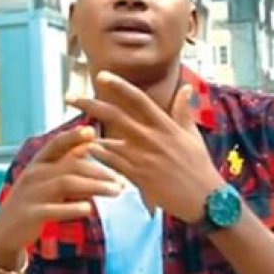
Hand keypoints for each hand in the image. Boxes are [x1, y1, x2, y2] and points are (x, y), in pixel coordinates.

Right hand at [0, 126, 122, 266]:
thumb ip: (67, 162)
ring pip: (66, 184)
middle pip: (71, 165)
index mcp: (38, 163)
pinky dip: (71, 208)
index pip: (57, 144)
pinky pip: (53, 209)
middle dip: (99, 170)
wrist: (4, 232)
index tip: (94, 131)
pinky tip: (89, 209)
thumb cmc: (33, 201)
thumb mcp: (47, 179)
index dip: (74, 136)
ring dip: (95, 186)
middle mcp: (34, 174)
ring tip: (116, 192)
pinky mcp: (31, 214)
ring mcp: (31, 194)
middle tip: (122, 179)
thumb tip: (89, 143)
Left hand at [66, 71, 224, 223]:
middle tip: (69, 96)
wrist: (204, 199)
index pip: (138, 99)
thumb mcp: (192, 135)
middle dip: (90, 104)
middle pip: (115, 116)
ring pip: (107, 141)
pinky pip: (111, 164)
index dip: (119, 86)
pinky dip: (98, 157)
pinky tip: (84, 151)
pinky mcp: (138, 177)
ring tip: (69, 129)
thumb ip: (183, 111)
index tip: (102, 75)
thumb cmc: (199, 166)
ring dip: (87, 134)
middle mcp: (151, 138)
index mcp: (165, 125)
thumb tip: (185, 87)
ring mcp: (142, 158)